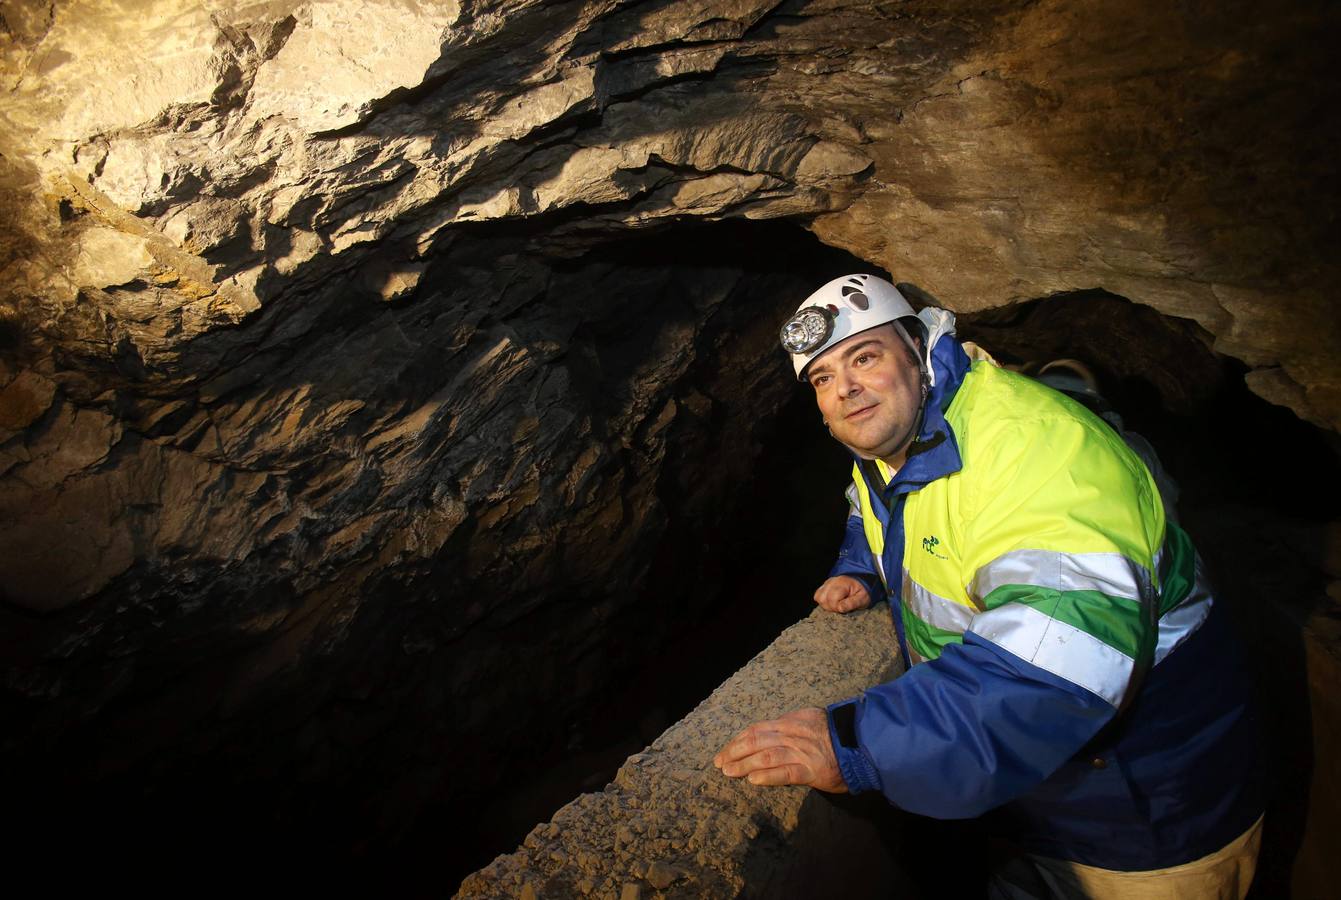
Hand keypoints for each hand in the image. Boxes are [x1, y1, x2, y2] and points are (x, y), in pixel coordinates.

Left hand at [713, 708, 846, 792]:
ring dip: (744, 764)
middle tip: (720, 763)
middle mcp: (793, 734)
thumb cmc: (837, 735)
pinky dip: (768, 776)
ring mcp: (802, 752)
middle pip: (757, 740)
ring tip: (729, 771)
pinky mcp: (812, 770)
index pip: (757, 729)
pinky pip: (786, 772)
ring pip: (767, 756)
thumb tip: (768, 734)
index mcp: (791, 721)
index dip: (738, 740)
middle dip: (735, 752)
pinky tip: (753, 780)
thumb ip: (790, 726)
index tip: (725, 751)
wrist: (864, 745)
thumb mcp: (811, 721)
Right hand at [813, 575, 870, 612]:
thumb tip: (840, 608)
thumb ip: (852, 603)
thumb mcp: (862, 598)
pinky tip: (832, 602)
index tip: (845, 608)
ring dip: (826, 605)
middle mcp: (832, 582)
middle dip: (831, 607)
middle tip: (841, 607)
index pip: (832, 599)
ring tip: (837, 605)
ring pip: (818, 598)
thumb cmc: (862, 591)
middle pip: (823, 599)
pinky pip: (817, 596)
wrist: (861, 581)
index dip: (838, 607)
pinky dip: (823, 601)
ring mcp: (826, 583)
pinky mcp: (824, 586)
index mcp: (842, 584)